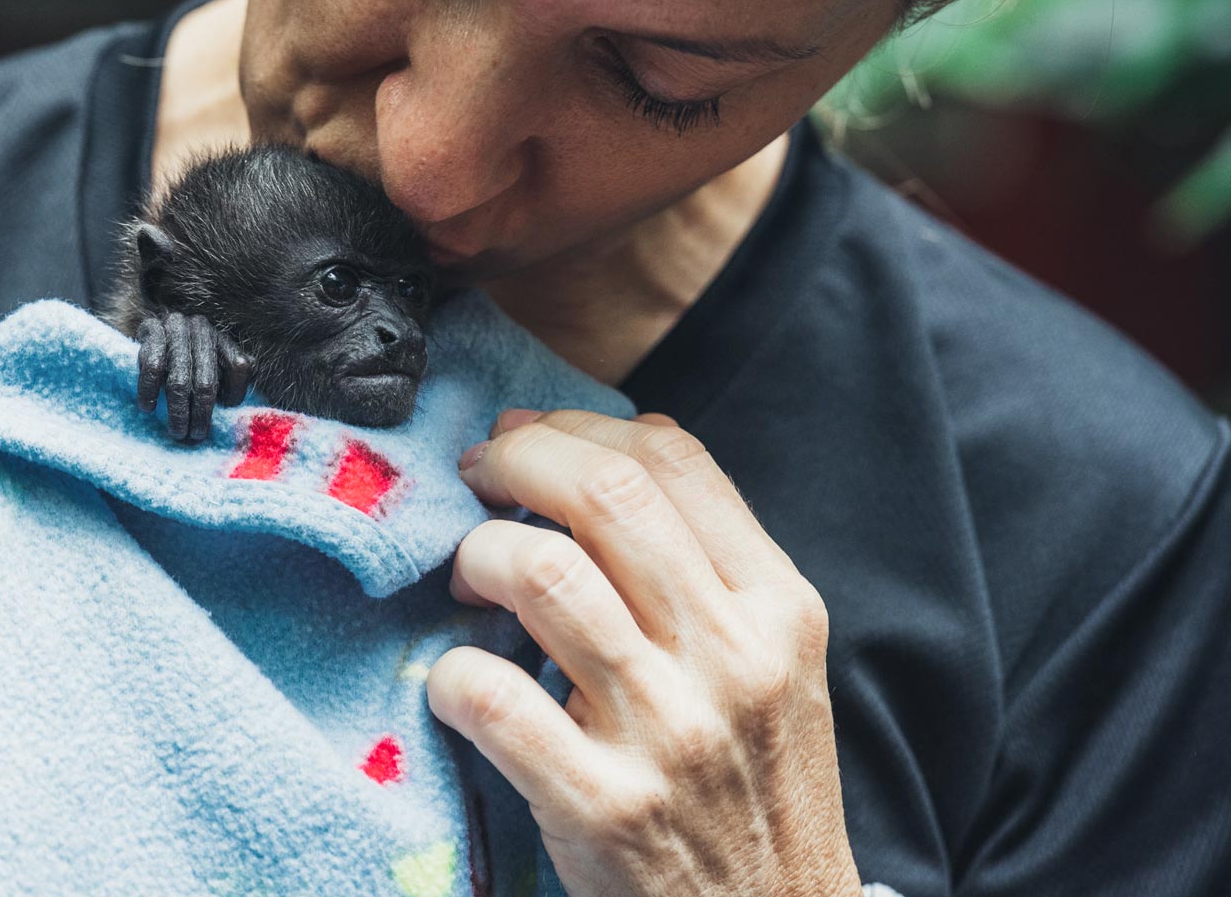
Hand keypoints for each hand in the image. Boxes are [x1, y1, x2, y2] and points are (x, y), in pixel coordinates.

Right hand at [135, 311, 251, 440]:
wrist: (151, 328)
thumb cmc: (185, 355)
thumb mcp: (212, 362)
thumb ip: (229, 378)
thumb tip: (235, 405)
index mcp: (220, 337)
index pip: (238, 366)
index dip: (236, 392)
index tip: (226, 412)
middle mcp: (201, 328)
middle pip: (206, 380)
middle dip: (201, 413)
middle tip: (196, 435)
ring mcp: (175, 326)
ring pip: (179, 380)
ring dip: (177, 410)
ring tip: (177, 431)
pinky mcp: (151, 328)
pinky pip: (152, 366)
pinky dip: (149, 390)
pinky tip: (147, 407)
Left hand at [428, 409, 862, 896]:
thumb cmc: (757, 784)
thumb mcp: (775, 662)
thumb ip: (713, 559)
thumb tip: (633, 435)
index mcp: (780, 608)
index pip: (672, 461)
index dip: (577, 423)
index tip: (525, 432)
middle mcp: (734, 658)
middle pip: (604, 493)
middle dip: (516, 458)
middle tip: (476, 476)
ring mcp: (670, 733)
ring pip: (541, 572)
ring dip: (478, 554)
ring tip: (468, 576)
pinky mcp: (603, 807)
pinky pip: (490, 694)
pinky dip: (450, 674)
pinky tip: (456, 683)